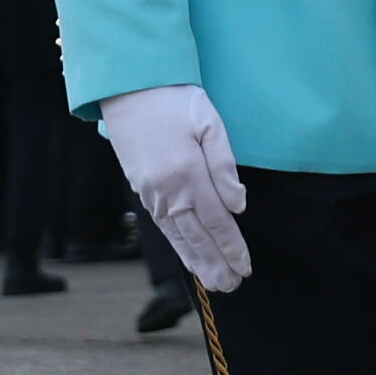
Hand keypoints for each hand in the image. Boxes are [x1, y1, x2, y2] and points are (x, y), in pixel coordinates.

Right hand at [101, 84, 250, 290]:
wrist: (129, 88)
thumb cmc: (174, 100)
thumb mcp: (209, 122)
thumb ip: (224, 165)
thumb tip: (238, 206)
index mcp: (188, 174)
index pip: (217, 221)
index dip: (232, 247)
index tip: (246, 267)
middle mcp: (168, 190)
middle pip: (197, 236)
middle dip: (216, 263)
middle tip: (232, 286)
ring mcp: (151, 192)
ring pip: (178, 236)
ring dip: (196, 262)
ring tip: (213, 282)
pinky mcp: (142, 189)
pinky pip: (162, 226)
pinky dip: (177, 245)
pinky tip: (187, 256)